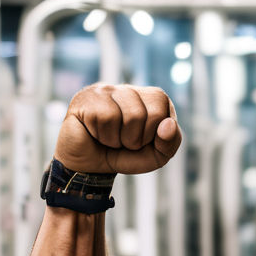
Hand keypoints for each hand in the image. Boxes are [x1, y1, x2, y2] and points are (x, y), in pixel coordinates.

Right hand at [55, 84, 181, 174]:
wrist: (89, 166)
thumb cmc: (124, 156)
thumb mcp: (156, 155)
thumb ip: (170, 142)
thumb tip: (169, 123)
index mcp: (150, 98)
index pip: (163, 110)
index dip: (153, 134)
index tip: (141, 140)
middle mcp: (129, 89)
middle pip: (148, 114)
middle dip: (137, 139)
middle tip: (123, 142)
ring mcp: (106, 90)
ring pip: (130, 116)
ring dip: (119, 139)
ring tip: (109, 138)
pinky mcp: (85, 98)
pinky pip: (106, 118)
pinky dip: (103, 136)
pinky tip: (95, 133)